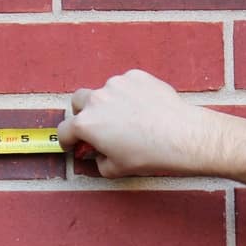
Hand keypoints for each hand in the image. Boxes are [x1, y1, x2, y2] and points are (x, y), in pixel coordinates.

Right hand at [57, 69, 245, 183]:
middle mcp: (97, 99)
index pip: (64, 131)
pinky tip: (144, 109)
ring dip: (110, 103)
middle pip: (79, 102)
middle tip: (97, 127)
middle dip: (83, 114)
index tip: (73, 144)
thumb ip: (98, 161)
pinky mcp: (137, 76)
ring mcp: (117, 84)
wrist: (182, 135)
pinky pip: (126, 85)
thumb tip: (98, 154)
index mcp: (86, 124)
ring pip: (105, 92)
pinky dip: (130, 95)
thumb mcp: (116, 169)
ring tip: (130, 120)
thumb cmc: (149, 155)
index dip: (67, 141)